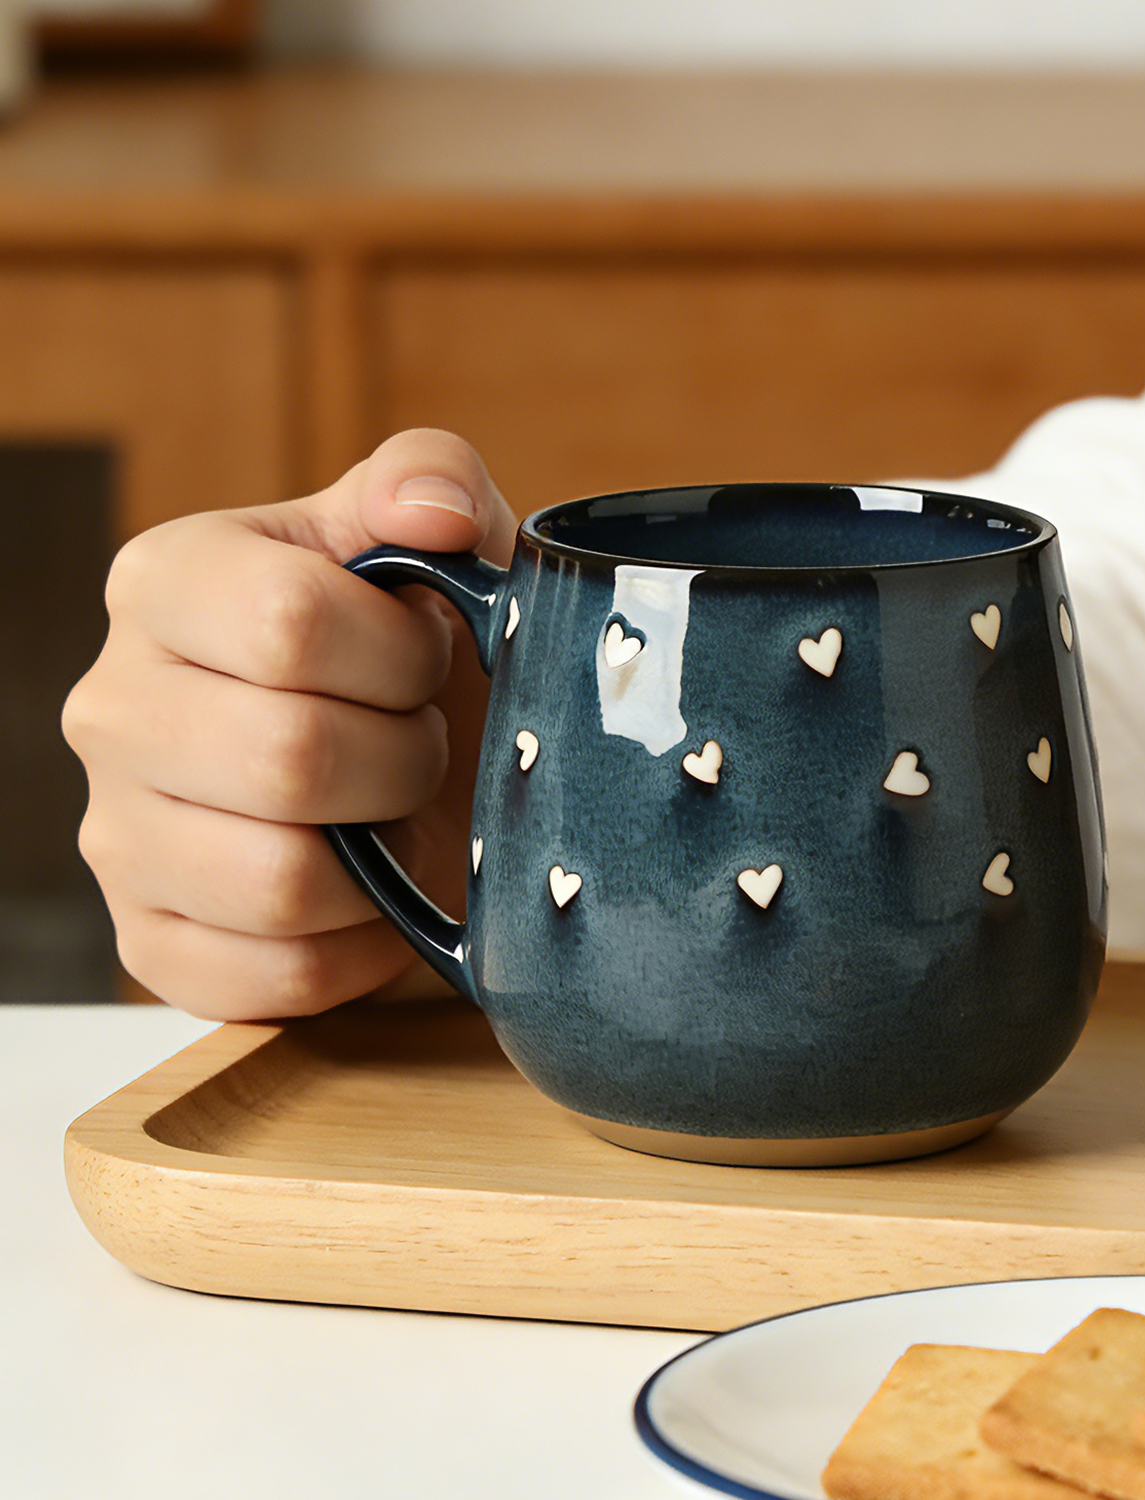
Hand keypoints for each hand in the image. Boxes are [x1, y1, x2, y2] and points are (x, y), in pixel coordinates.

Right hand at [62, 430, 515, 1019]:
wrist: (413, 764)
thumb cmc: (423, 646)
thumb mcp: (438, 538)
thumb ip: (429, 480)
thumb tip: (434, 509)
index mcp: (166, 583)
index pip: (287, 623)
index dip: (400, 654)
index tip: (431, 655)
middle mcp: (113, 707)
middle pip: (288, 757)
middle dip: (404, 759)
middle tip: (422, 745)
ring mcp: (118, 835)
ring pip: (277, 880)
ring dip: (382, 857)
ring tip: (391, 814)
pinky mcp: (151, 944)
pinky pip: (272, 977)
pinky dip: (359, 948)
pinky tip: (374, 895)